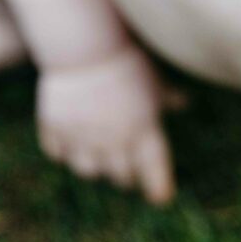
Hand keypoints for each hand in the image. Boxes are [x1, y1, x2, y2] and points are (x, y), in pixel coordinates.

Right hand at [37, 49, 174, 204]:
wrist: (84, 45)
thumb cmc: (126, 59)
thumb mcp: (154, 79)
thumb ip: (167, 97)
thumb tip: (185, 103)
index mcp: (143, 131)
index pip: (154, 171)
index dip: (159, 186)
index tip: (161, 196)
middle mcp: (113, 142)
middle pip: (122, 176)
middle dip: (127, 175)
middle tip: (129, 171)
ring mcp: (81, 138)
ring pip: (89, 171)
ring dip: (96, 166)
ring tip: (99, 157)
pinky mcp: (55, 129)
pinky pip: (59, 154)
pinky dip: (65, 152)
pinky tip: (71, 143)